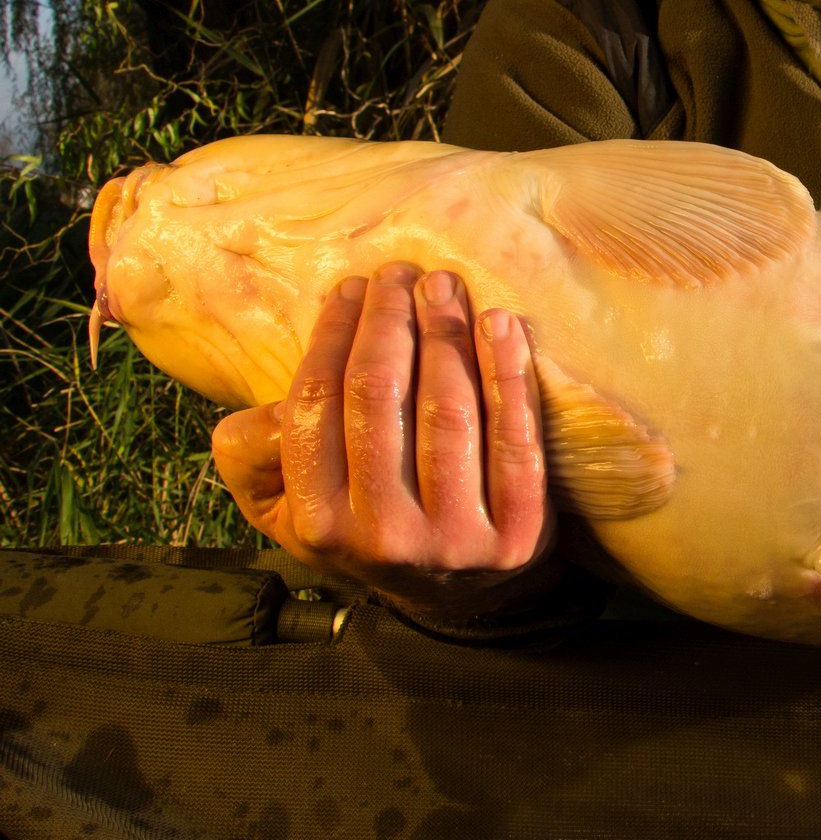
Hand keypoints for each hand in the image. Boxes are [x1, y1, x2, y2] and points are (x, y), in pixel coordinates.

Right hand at [211, 263, 555, 618]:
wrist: (454, 595)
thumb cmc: (364, 522)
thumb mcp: (286, 507)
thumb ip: (255, 456)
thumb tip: (272, 400)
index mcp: (317, 523)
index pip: (316, 405)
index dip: (334, 335)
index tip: (351, 287)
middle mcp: (383, 535)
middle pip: (380, 398)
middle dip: (389, 321)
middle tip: (400, 273)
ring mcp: (455, 539)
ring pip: (448, 411)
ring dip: (446, 334)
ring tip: (445, 285)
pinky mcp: (518, 534)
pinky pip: (515, 438)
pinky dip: (509, 374)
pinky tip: (501, 324)